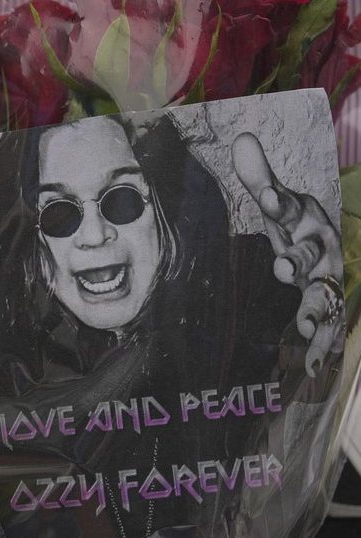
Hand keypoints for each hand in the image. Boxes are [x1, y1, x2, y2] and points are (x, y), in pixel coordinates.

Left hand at [232, 132, 344, 376]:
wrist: (324, 246)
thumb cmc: (296, 225)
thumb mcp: (279, 204)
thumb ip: (260, 179)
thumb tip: (242, 138)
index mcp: (306, 218)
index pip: (290, 208)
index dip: (280, 202)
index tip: (270, 198)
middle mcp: (320, 249)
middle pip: (310, 253)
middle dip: (297, 259)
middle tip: (282, 266)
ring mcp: (324, 280)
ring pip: (322, 294)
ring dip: (313, 309)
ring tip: (304, 326)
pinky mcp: (323, 307)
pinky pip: (326, 328)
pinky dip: (322, 347)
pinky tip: (315, 367)